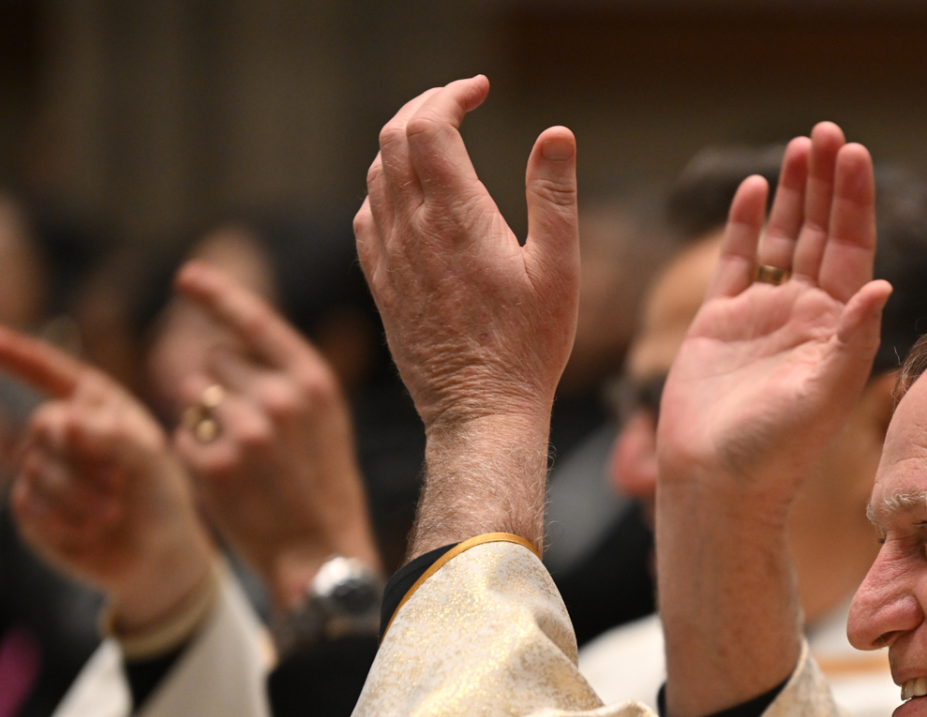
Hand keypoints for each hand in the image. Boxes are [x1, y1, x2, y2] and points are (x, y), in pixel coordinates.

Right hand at [0, 327, 215, 632]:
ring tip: (112, 510)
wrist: (157, 555)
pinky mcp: (29, 507)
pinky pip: (28, 504)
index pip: (51, 371)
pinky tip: (90, 529)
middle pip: (45, 424)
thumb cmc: (161, 498)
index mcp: (95, 406)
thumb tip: (62, 421)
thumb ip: (113, 436)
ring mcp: (40, 467)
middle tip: (118, 483)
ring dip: (77, 494)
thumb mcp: (151, 462)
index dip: (19, 354)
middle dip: (82, 457)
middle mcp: (63, 430)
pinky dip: (64, 520)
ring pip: (35, 468)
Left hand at [168, 260, 380, 612]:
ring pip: (193, 395)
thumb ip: (284, 380)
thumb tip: (216, 344)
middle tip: (256, 437)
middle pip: (215, 360)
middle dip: (222, 387)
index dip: (218, 294)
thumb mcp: (324, 422)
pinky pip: (184, 434)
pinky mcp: (213, 463)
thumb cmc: (321, 486)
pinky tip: (230, 480)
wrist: (320, 553)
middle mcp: (281, 398)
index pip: (256, 322)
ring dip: (206, 419)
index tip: (187, 276)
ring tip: (244, 460)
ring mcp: (245, 431)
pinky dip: (197, 453)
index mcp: (315, 383)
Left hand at [353, 76, 579, 550]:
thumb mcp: (560, 270)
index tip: (480, 91)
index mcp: (456, 218)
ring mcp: (390, 259)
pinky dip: (384, 189)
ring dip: (403, 145)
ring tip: (438, 144)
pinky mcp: (382, 286)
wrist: (481, 414)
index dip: (450, 95)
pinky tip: (409, 199)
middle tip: (457, 105)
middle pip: (394, 139)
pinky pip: (367, 218)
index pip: (429, 126)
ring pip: (376, 175)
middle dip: (424, 108)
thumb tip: (556, 133)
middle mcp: (411, 231)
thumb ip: (553, 196)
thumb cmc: (530, 348)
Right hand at [656, 122, 889, 502]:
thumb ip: (851, 338)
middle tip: (829, 131)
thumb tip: (882, 284)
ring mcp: (764, 316)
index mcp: (838, 328)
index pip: (854, 250)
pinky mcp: (721, 322)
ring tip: (800, 145)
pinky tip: (756, 188)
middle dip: (827, 184)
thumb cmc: (776, 450)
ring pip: (784, 240)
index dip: (856, 202)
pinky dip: (747, 225)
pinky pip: (739, 261)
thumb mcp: (823, 394)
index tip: (856, 154)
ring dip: (794, 194)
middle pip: (823, 234)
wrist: (717, 481)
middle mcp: (807, 316)